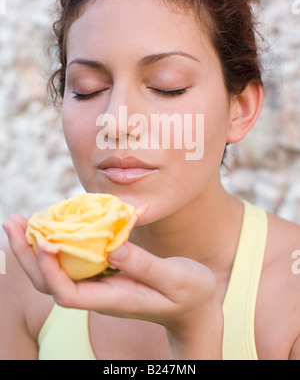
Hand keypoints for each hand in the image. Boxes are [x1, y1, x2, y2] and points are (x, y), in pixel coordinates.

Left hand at [3, 215, 223, 358]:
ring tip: (19, 221)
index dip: (51, 270)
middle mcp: (100, 295)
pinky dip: (54, 244)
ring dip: (32, 249)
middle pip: (50, 283)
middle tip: (12, 222)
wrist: (194, 308)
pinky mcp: (105, 274)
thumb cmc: (189, 294)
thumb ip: (146, 266)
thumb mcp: (176, 279)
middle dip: (26, 256)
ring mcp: (100, 285)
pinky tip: (51, 225)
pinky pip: (71, 261)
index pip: (68, 293)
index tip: (43, 241)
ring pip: (55, 273)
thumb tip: (113, 248)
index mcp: (114, 299)